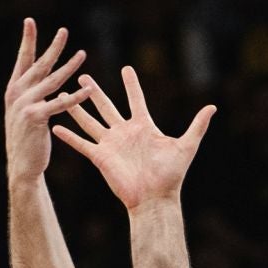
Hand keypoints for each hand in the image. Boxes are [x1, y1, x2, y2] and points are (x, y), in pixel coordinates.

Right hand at [4, 19, 88, 184]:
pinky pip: (59, 104)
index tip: (29, 21)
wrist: (21, 165)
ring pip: (52, 81)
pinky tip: (86, 89)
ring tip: (83, 54)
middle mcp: (17, 94)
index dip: (27, 40)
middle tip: (64, 30)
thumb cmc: (26, 140)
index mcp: (14, 90)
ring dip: (69, 67)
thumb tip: (39, 77)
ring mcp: (25, 105)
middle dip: (53, 47)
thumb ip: (31, 94)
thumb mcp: (23, 112)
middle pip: (39, 65)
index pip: (23, 60)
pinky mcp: (36, 117)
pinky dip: (74, 97)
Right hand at [54, 65, 214, 208]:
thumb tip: (213, 107)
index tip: (126, 68)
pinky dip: (69, 136)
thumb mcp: (186, 146)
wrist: (155, 199)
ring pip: (90, 121)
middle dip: (94, 91)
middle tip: (82, 75)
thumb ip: (197, 125)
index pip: (136, 100)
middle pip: (106, 106)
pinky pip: (82, 144)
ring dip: (77, 107)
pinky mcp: (100, 157)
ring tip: (64, 93)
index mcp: (143, 126)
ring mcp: (110, 144)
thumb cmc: (171, 175)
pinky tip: (55, 126)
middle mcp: (124, 132)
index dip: (131, 85)